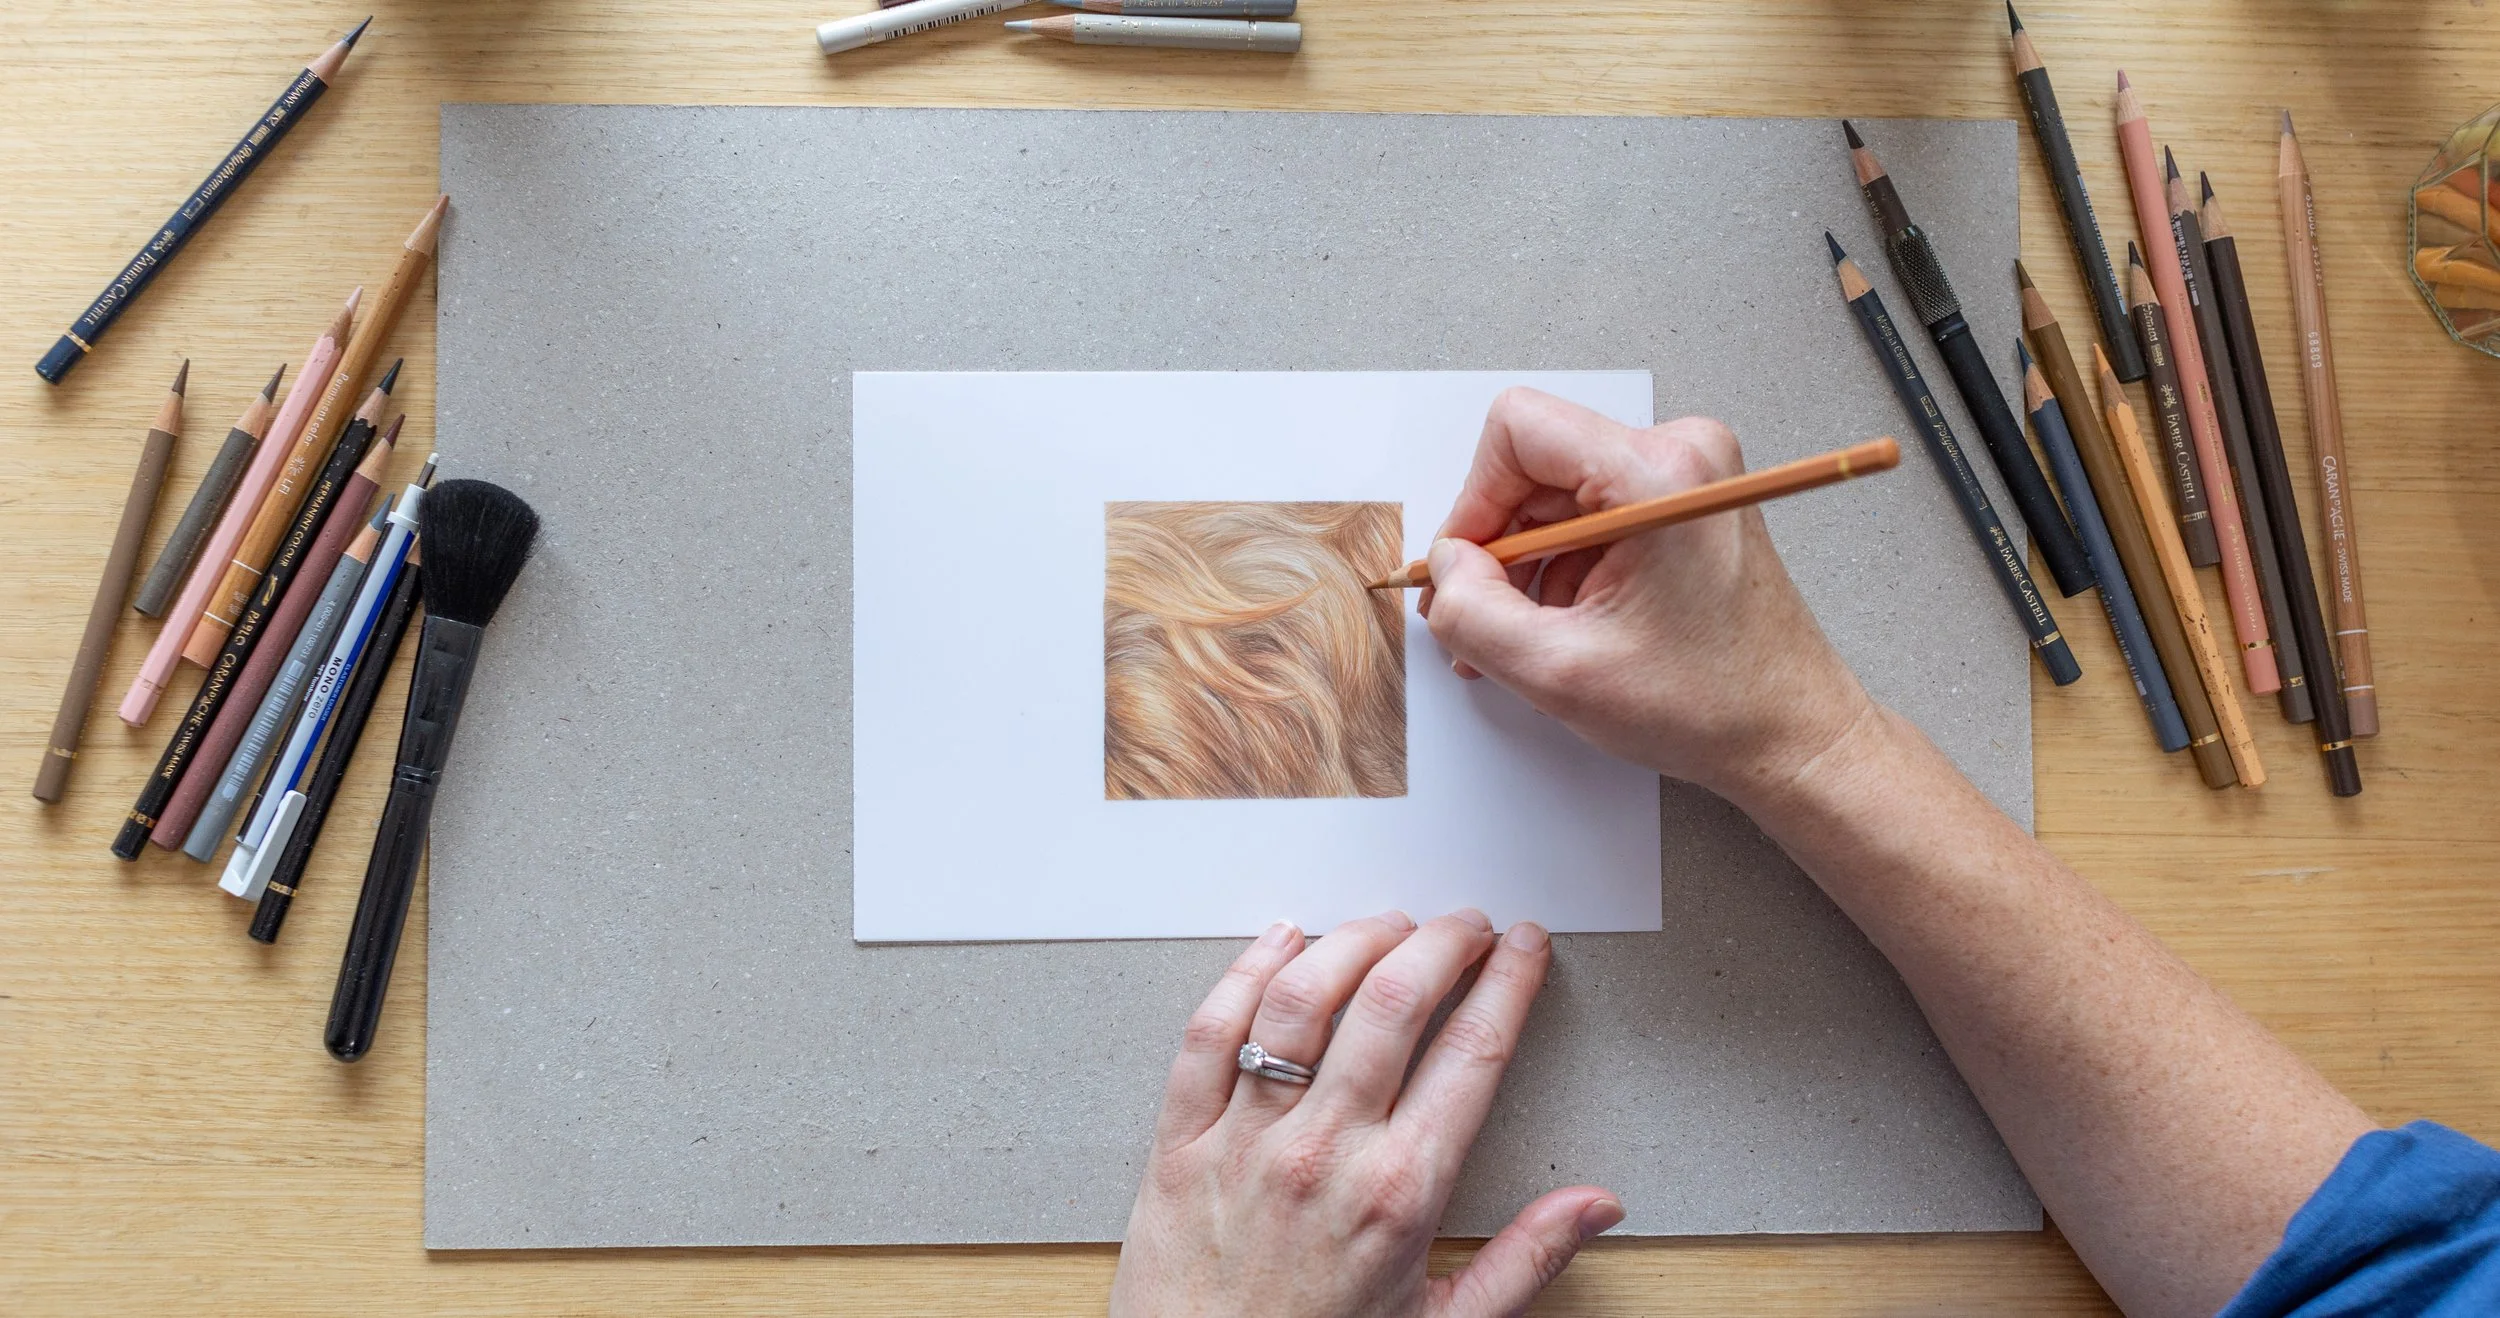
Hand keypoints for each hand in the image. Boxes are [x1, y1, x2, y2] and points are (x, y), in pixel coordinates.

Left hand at [1110, 910, 1620, 1317]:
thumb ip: (1526, 1259)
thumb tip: (1597, 1205)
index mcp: (1400, 1194)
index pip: (1473, 1051)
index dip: (1509, 981)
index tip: (1525, 947)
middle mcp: (1323, 1154)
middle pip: (1393, 1001)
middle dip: (1442, 941)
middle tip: (1468, 924)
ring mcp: (1244, 1140)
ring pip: (1300, 999)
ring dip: (1352, 941)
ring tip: (1387, 925)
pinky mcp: (1178, 1143)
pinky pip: (1208, 1034)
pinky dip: (1244, 973)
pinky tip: (1279, 942)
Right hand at [1419, 387, 1872, 806]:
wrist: (1790, 733)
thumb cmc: (1713, 703)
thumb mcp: (1559, 672)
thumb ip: (1474, 614)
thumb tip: (1443, 570)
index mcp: (1658, 476)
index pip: (1518, 430)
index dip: (1473, 501)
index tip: (1467, 565)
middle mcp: (1680, 455)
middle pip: (1535, 465)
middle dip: (1499, 545)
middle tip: (1486, 614)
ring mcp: (1688, 475)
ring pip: (1557, 494)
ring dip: (1531, 565)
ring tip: (1536, 634)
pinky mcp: (1685, 501)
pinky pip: (1590, 512)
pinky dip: (1564, 568)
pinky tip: (1569, 624)